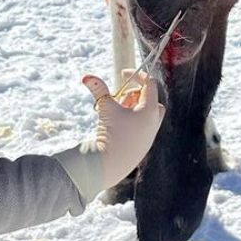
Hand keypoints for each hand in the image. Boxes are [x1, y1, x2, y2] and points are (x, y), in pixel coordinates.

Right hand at [53, 71, 165, 204]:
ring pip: (147, 114)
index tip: (122, 74)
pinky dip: (131, 121)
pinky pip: (142, 127)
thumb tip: (86, 77)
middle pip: (151, 99)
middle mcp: (154, 122)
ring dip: (132, 107)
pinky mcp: (143, 145)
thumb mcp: (105, 108)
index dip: (136, 75)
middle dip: (136, 94)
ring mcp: (150, 135)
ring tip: (117, 110)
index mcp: (150, 110)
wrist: (109, 165)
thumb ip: (99, 90)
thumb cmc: (110, 133)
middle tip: (121, 96)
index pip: (150, 84)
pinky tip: (117, 125)